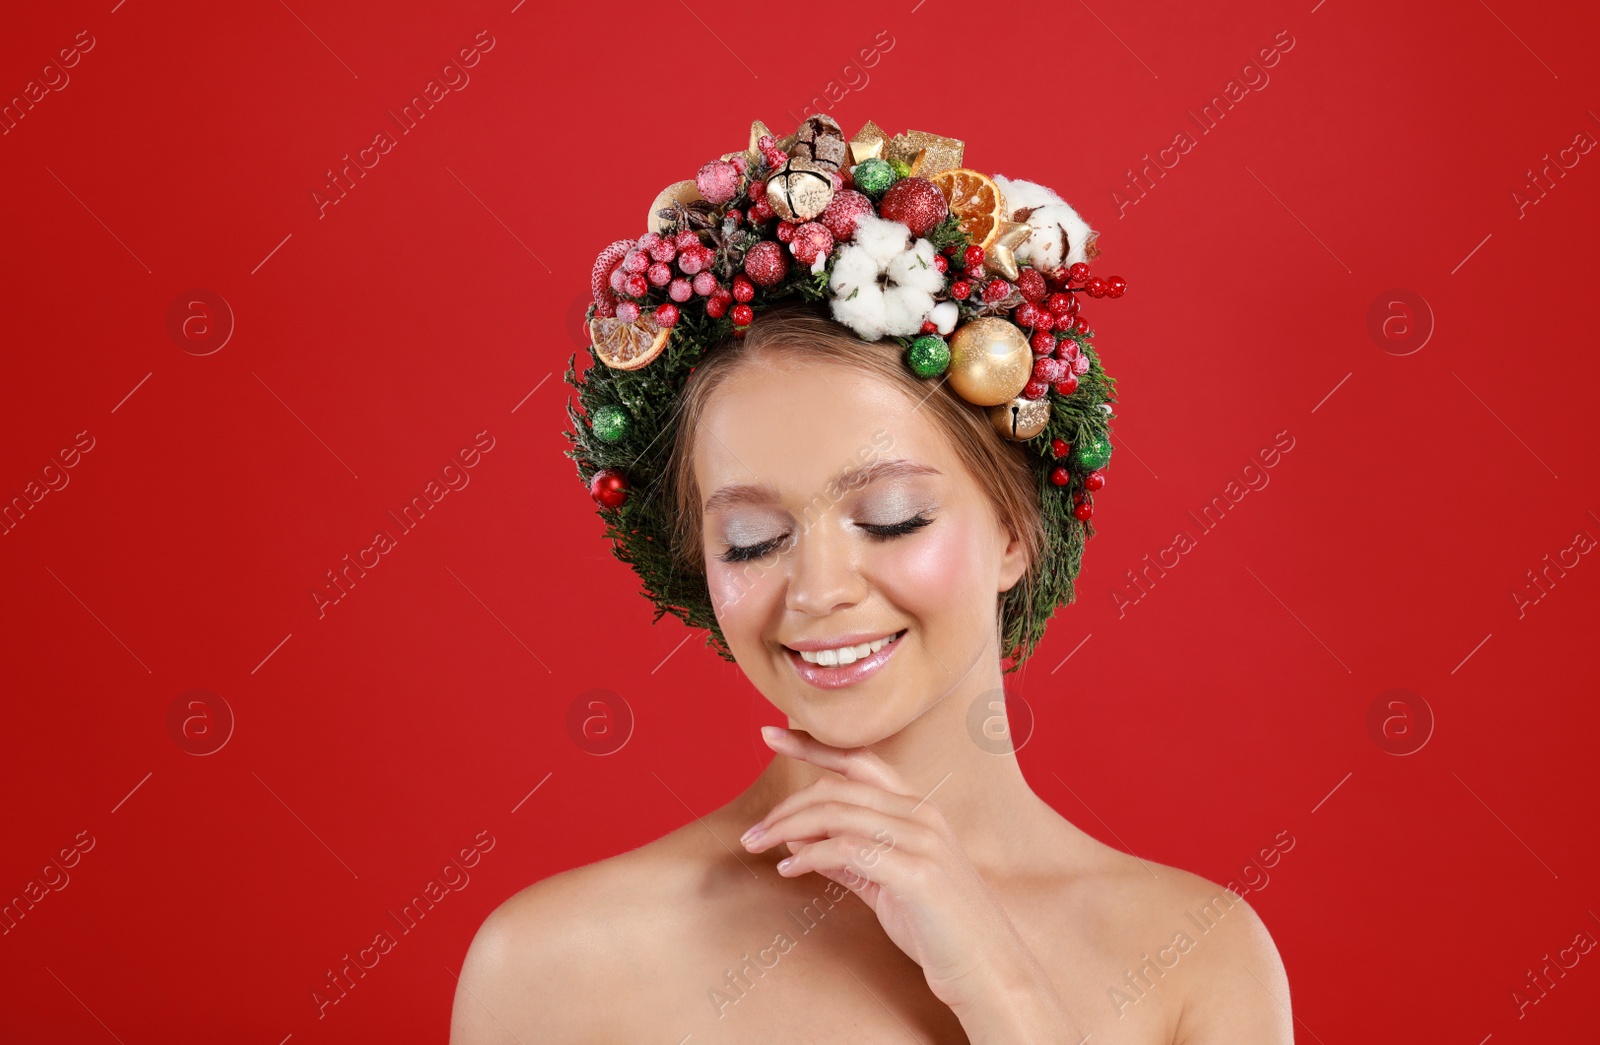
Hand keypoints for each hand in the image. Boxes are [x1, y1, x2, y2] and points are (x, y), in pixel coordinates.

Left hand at [740, 726, 1065, 1027]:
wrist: (988, 970)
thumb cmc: (939, 929)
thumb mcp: (887, 885)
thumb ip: (851, 859)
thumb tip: (801, 841)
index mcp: (918, 809)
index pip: (859, 760)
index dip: (812, 746)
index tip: (771, 735)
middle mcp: (922, 815)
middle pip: (839, 787)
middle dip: (787, 804)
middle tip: (753, 832)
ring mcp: (923, 841)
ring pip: (838, 814)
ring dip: (788, 828)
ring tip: (760, 846)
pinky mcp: (917, 873)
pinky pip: (849, 849)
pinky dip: (810, 855)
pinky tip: (789, 869)